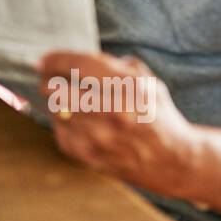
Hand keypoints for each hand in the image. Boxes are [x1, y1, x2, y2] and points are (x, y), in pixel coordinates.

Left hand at [35, 50, 196, 192]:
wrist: (175, 160)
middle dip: (48, 82)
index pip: (80, 65)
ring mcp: (102, 139)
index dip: (56, 60)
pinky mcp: (93, 159)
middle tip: (46, 80)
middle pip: (58, 90)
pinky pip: (62, 135)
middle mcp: (114, 112)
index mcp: (129, 88)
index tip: (44, 60)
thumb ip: (115, 67)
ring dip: (57, 105)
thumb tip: (75, 60)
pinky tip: (75, 124)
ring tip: (64, 102)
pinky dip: (64, 127)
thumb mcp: (147, 82)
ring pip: (58, 113)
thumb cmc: (158, 114)